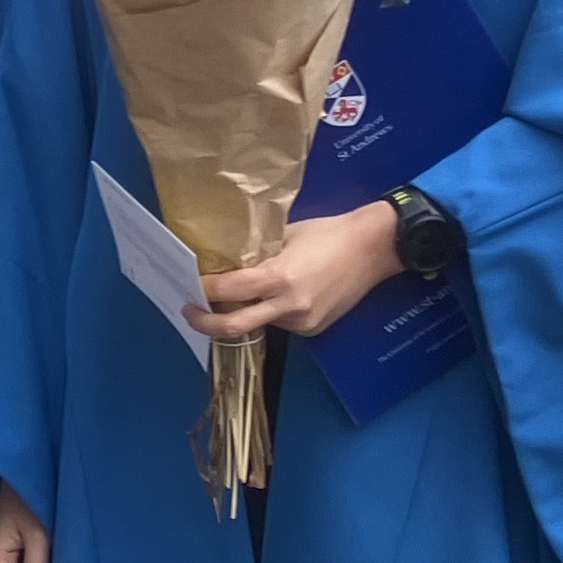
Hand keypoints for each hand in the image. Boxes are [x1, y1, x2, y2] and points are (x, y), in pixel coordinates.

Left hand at [192, 201, 406, 340]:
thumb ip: (256, 254)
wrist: (375, 248)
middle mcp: (288, 305)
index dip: (203, 289)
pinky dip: (270, 312)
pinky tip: (278, 295)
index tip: (188, 284)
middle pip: (233, 326)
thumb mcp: (285, 236)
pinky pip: (280, 324)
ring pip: (259, 323)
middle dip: (204, 323)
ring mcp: (302, 321)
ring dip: (243, 312)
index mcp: (278, 277)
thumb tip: (227, 264)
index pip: (227, 291)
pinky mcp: (313, 329)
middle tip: (189, 310)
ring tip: (238, 295)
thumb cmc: (328, 233)